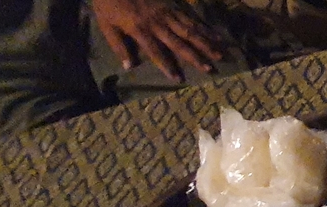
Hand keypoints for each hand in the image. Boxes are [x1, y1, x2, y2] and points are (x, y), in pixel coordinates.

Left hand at [91, 0, 223, 82]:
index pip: (155, 51)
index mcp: (139, 29)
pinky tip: (215, 34)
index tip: (178, 78)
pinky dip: (204, 27)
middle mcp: (157, 22)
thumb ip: (118, 45)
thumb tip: (129, 67)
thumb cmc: (108, 3)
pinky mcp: (172, 5)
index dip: (166, 65)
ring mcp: (166, 12)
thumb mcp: (105, 24)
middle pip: (178, 42)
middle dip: (195, 56)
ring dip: (205, 42)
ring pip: (189, 30)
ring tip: (220, 54)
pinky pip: (190, 17)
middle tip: (210, 69)